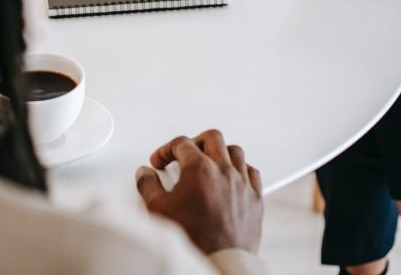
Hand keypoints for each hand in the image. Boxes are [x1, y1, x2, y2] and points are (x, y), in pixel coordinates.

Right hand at [135, 129, 262, 253]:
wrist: (218, 263)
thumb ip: (148, 186)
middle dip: (195, 142)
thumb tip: (145, 175)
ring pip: (235, 151)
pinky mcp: (255, 199)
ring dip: (219, 152)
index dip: (166, 149)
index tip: (161, 160)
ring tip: (209, 162)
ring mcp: (242, 184)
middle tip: (185, 153)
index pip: (181, 143)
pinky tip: (233, 176)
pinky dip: (241, 169)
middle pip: (212, 138)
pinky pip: (252, 172)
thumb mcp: (158, 210)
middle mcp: (224, 171)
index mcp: (200, 169)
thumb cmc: (193, 239)